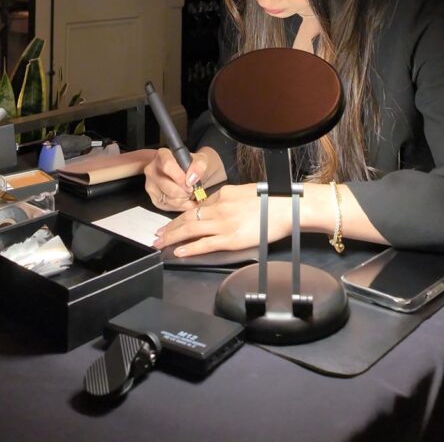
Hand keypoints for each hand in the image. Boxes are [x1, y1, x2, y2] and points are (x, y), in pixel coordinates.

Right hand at [144, 148, 206, 211]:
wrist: (190, 174)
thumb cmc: (193, 166)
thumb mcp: (201, 160)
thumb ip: (199, 166)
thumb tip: (192, 178)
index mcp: (163, 155)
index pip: (167, 165)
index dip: (180, 177)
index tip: (190, 182)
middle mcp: (152, 169)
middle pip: (168, 187)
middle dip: (185, 191)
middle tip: (193, 189)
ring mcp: (151, 185)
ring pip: (169, 199)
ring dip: (184, 199)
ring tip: (190, 193)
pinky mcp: (154, 199)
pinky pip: (169, 207)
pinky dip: (182, 206)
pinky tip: (186, 199)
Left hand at [152, 183, 292, 256]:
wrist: (287, 207)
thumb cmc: (272, 199)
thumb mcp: (245, 192)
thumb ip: (229, 199)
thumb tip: (218, 207)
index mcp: (224, 194)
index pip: (197, 208)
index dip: (181, 217)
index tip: (172, 223)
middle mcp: (219, 208)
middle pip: (188, 218)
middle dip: (170, 227)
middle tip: (157, 235)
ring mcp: (223, 224)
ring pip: (191, 230)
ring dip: (173, 237)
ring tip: (161, 243)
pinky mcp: (230, 239)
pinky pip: (204, 244)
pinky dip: (189, 248)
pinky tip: (179, 251)